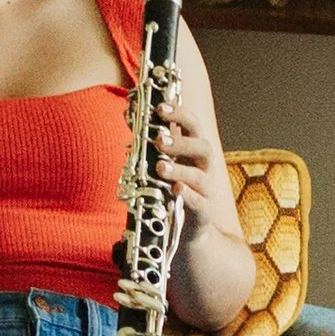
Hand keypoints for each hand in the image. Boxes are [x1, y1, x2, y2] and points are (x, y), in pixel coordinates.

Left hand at [154, 97, 234, 233]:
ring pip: (200, 176)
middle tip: (159, 140)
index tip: (160, 108)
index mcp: (193, 151)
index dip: (179, 114)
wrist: (189, 227)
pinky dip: (188, 195)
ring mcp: (206, 190)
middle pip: (202, 147)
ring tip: (160, 167)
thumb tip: (129, 115)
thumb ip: (149, 141)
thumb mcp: (163, 162)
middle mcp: (203, 168)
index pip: (192, 126)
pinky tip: (176, 190)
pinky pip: (199, 203)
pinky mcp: (203, 212)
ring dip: (180, 169)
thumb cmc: (172, 189)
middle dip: (181, 142)